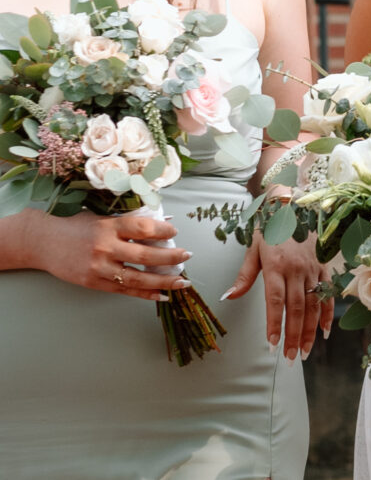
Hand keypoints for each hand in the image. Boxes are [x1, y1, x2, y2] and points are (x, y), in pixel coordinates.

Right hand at [37, 211, 191, 300]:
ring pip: (137, 277)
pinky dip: (144, 293)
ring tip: (182, 282)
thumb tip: (163, 222)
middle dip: (170, 257)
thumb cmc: (75, 226)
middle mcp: (104, 247)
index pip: (142, 227)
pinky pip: (124, 290)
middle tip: (187, 256)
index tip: (175, 230)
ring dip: (163, 281)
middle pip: (145, 254)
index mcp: (107, 226)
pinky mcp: (93, 283)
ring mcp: (98, 268)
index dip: (163, 229)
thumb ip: (129, 222)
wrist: (42, 242)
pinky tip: (161, 295)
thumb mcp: (101, 217)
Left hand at [222, 232, 333, 362]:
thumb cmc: (270, 228)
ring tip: (305, 352)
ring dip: (310, 331)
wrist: (295, 206)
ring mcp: (313, 270)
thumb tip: (228, 297)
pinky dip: (327, 314)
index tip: (272, 344)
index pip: (275, 301)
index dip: (275, 324)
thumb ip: (244, 276)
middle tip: (290, 358)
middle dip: (294, 335)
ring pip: (313, 305)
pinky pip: (327, 294)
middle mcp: (296, 270)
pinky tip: (325, 332)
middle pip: (297, 308)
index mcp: (276, 266)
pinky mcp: (323, 268)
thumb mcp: (253, 249)